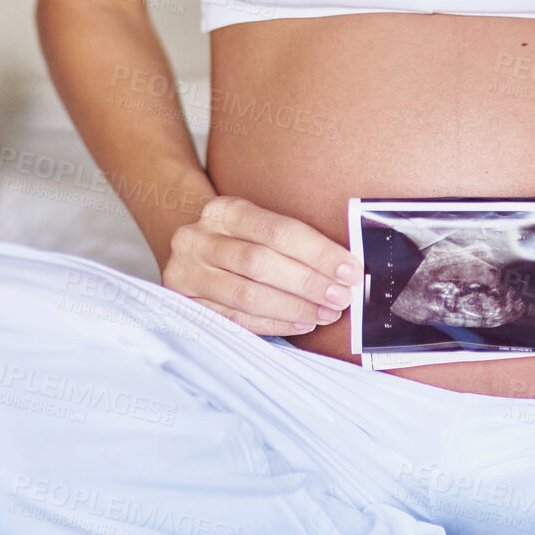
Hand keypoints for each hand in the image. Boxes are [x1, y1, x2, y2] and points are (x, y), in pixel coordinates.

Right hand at [161, 196, 360, 336]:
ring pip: (247, 295)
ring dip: (293, 307)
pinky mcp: (185, 304)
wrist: (195, 254)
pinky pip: (235, 319)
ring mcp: (187, 273)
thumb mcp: (261, 228)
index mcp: (225, 211)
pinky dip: (273, 323)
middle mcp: (199, 239)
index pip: (278, 231)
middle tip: (341, 297)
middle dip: (307, 283)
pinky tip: (301, 323)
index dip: (318, 252)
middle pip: (260, 263)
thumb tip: (345, 269)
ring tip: (326, 314)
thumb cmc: (242, 241)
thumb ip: (295, 243)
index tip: (349, 270)